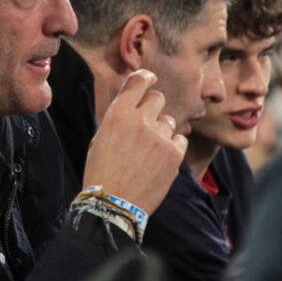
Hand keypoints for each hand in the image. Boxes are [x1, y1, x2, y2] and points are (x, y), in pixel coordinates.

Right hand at [81, 70, 186, 214]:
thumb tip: (131, 105)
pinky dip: (173, 146)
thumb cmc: (102, 171)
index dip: (146, 78)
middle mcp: (140, 120)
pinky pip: (180, 139)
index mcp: (118, 113)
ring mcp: (159, 136)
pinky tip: (160, 160)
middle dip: (154, 108)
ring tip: (150, 151)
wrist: (113, 202)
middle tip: (148, 124)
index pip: (138, 81)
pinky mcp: (174, 153)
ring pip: (169, 121)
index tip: (150, 79)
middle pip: (158, 98)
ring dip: (162, 131)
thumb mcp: (101, 137)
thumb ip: (119, 118)